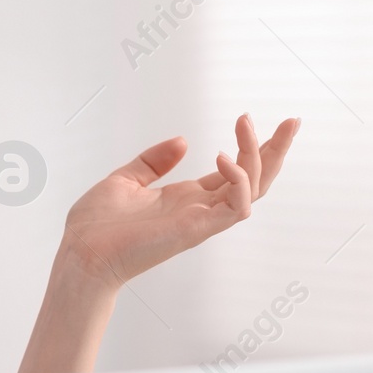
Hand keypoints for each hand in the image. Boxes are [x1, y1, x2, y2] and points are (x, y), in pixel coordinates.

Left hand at [59, 114, 300, 288]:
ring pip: (252, 190)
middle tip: (292, 121)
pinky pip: (235, 207)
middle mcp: (199, 209)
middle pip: (254, 180)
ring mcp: (201, 220)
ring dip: (258, 156)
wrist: (79, 254)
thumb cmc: (95, 226)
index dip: (251, 147)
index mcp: (185, 198)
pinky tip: (223, 157)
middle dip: (275, 150)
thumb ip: (154, 161)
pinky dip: (238, 180)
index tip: (255, 118)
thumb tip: (182, 141)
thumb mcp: (125, 180)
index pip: (233, 172)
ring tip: (245, 125)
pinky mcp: (196, 229)